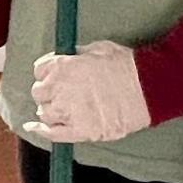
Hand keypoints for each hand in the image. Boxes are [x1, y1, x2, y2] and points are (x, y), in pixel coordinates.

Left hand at [27, 42, 151, 143]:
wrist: (148, 87)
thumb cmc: (127, 66)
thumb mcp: (97, 48)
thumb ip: (76, 55)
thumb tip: (67, 57)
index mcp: (63, 66)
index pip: (39, 70)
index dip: (47, 73)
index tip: (53, 77)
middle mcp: (61, 89)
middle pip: (39, 93)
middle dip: (48, 92)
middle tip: (61, 93)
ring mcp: (69, 112)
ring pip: (45, 113)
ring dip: (50, 111)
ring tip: (63, 109)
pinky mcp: (80, 130)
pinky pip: (53, 134)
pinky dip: (41, 131)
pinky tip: (34, 128)